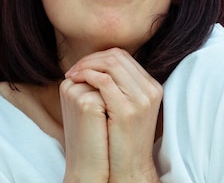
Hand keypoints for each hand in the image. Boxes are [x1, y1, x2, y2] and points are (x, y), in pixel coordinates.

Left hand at [65, 48, 162, 182]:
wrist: (128, 168)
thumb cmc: (120, 139)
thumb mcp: (126, 108)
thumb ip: (119, 86)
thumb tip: (97, 66)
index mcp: (152, 87)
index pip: (123, 57)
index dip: (99, 57)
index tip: (82, 66)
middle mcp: (150, 89)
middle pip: (117, 56)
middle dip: (91, 58)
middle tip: (74, 68)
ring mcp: (141, 99)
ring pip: (111, 63)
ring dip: (86, 65)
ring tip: (72, 74)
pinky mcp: (127, 110)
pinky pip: (104, 80)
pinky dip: (86, 75)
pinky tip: (75, 81)